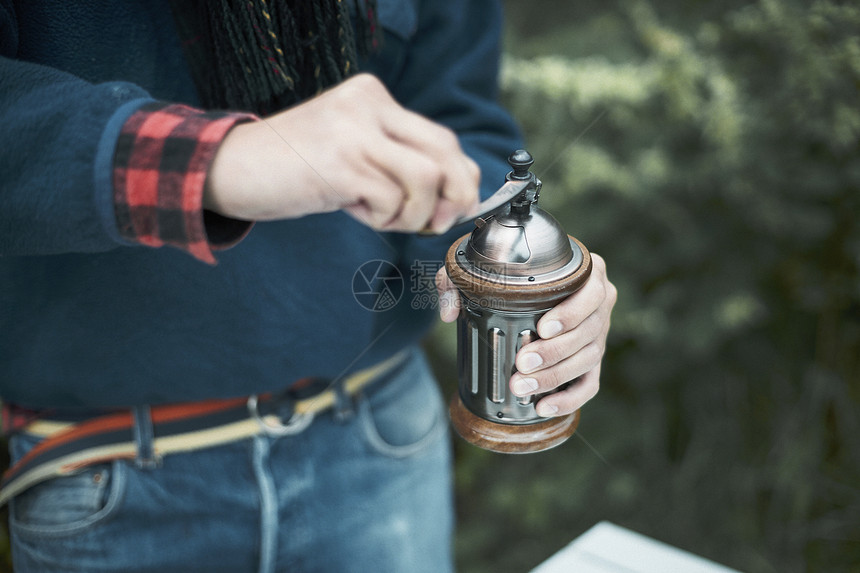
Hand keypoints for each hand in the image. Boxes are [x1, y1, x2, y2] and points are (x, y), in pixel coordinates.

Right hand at [204, 74, 480, 233]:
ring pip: (425, 179)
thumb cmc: (297, 167)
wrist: (231, 168)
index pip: (443, 138)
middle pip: (445, 154)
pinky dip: (381, 218)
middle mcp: (368, 106)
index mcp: (373, 96)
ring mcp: (353, 133)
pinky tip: (352, 209)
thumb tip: (457, 200)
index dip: (461, 179)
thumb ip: (398, 162)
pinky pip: (390, 201)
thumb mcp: (354, 151)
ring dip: (413, 214)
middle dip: (452, 198)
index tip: (454, 208)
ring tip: (383, 216)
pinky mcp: (339, 165)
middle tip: (434, 224)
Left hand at [436, 253, 616, 416]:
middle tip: (523, 364)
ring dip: (555, 377)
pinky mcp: (592, 360)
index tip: (543, 328)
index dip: (571, 313)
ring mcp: (598, 334)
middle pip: (587, 332)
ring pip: (586, 359)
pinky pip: (588, 383)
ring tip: (523, 387)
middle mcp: (599, 304)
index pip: (591, 292)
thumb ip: (458, 282)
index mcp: (586, 273)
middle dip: (554, 353)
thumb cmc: (508, 272)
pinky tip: (543, 407)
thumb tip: (449, 313)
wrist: (525, 282)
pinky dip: (568, 399)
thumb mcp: (481, 267)